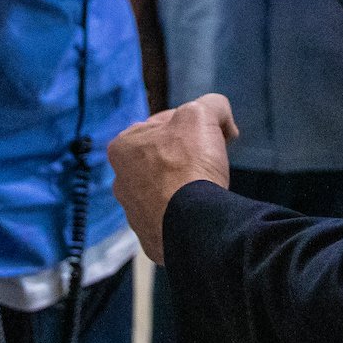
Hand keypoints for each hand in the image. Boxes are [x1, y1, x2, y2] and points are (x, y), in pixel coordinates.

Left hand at [109, 94, 237, 262]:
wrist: (194, 222)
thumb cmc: (189, 164)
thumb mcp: (202, 114)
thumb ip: (210, 104)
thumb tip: (221, 117)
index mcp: (122, 147)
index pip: (161, 125)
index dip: (190, 124)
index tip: (209, 133)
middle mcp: (120, 181)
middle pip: (161, 158)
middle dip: (185, 156)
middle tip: (209, 158)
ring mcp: (134, 213)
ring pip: (165, 189)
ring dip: (185, 185)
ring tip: (207, 186)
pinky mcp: (151, 238)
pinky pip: (173, 218)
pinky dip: (187, 212)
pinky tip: (202, 209)